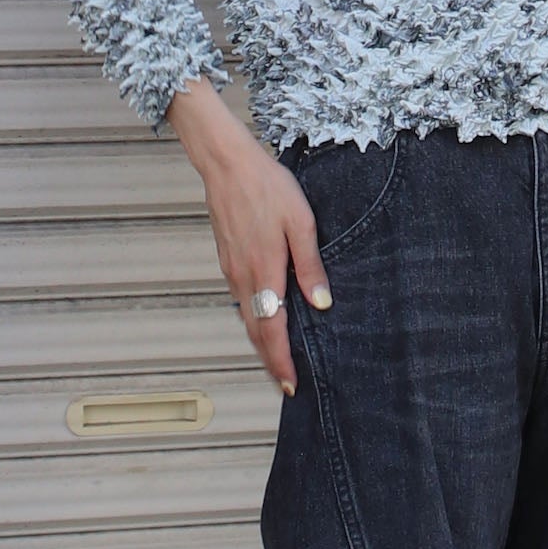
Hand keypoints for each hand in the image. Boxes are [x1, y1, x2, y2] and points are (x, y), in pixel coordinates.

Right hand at [168, 81, 330, 394]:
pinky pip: (240, 300)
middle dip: (269, 361)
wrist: (226, 163)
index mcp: (264, 271)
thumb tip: (321, 304)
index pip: (271, 329)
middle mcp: (243, 277)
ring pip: (246, 317)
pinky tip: (264, 320)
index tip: (289, 385)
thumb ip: (310, 266)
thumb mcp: (301, 222)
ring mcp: (231, 269)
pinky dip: (252, 320)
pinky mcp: (227, 259)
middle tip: (285, 385)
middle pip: (255, 332)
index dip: (280, 360)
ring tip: (277, 360)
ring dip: (260, 343)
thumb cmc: (268, 187)